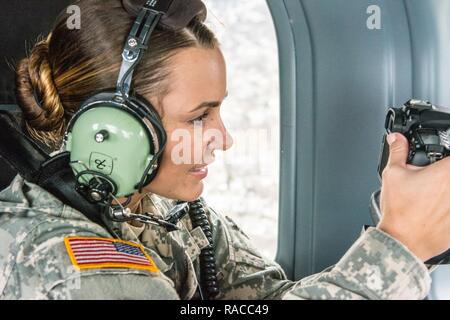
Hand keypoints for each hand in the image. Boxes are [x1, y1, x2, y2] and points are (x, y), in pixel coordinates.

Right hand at [379, 132, 449, 260]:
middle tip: (432, 180)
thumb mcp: (393, 175)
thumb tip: (397, 139)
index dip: (444, 158)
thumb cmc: (400, 212)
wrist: (403, 242)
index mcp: (446, 172)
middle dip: (443, 176)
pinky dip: (446, 209)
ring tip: (433, 197)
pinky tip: (436, 211)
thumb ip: (398, 152)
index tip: (438, 164)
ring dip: (444, 194)